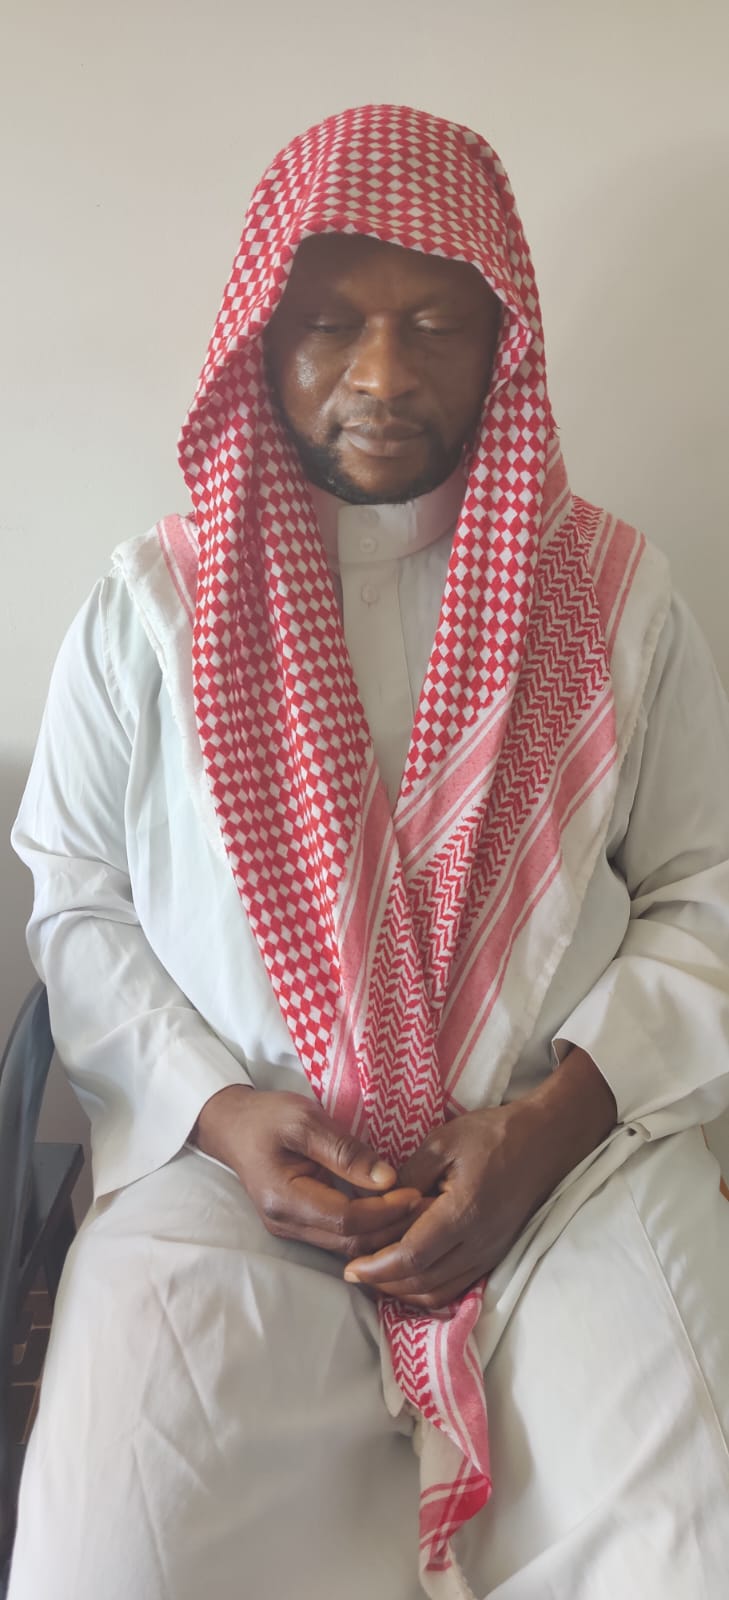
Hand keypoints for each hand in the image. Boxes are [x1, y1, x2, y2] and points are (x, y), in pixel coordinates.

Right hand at [193, 1084, 420, 1258]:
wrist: (232, 1126)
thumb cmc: (267, 1117)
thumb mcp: (305, 1120)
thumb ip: (345, 1151)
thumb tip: (387, 1179)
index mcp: (284, 1199)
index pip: (346, 1221)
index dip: (385, 1212)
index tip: (415, 1192)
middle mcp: (286, 1224)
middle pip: (350, 1244)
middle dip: (392, 1229)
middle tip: (427, 1207)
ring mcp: (291, 1230)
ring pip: (348, 1248)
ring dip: (384, 1234)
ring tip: (417, 1212)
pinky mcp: (299, 1226)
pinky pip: (340, 1239)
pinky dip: (370, 1230)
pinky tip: (392, 1213)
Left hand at [344, 1047, 615, 1310]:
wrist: (544, 1141)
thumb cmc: (492, 1134)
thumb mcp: (443, 1142)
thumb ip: (408, 1176)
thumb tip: (378, 1205)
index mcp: (464, 1211)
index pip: (413, 1255)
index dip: (378, 1267)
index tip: (351, 1266)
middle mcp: (480, 1241)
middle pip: (424, 1281)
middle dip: (384, 1283)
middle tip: (354, 1272)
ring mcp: (491, 1252)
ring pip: (440, 1291)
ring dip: (404, 1291)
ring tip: (376, 1276)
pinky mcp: (495, 1254)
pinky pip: (457, 1286)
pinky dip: (428, 1289)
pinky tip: (408, 1276)